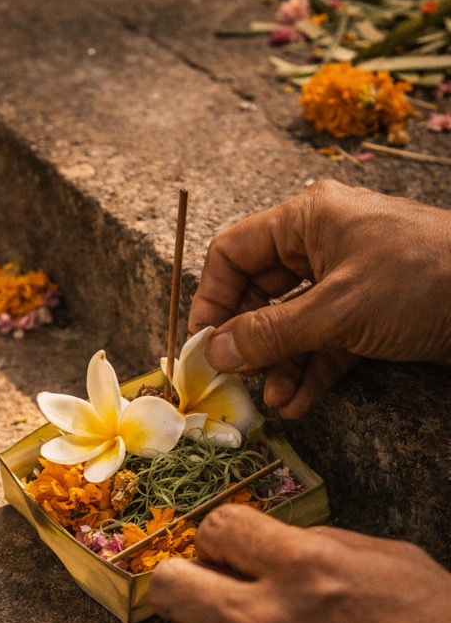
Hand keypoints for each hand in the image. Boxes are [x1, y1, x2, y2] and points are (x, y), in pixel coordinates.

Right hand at [189, 180, 450, 417]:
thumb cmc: (420, 281)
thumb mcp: (337, 309)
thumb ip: (271, 332)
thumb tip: (215, 352)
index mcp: (307, 220)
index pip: (235, 251)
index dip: (212, 297)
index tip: (202, 344)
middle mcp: (322, 245)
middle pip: (260, 292)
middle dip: (246, 340)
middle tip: (231, 381)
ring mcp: (347, 281)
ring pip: (292, 323)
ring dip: (278, 364)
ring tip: (271, 403)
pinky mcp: (370, 314)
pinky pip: (325, 342)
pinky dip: (311, 371)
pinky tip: (299, 402)